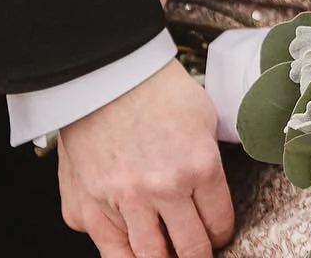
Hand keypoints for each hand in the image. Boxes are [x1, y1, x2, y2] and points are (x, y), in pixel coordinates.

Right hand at [57, 60, 235, 257]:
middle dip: (198, 253)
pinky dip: (127, 256)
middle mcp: (164, 188)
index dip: (221, 233)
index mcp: (199, 165)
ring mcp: (123, 201)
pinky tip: (137, 251)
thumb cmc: (154, 86)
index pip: (219, 223)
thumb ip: (208, 160)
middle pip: (190, 249)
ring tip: (168, 252)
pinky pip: (111, 252)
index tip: (216, 234)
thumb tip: (211, 192)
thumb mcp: (201, 116)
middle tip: (197, 250)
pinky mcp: (89, 207)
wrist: (103, 70)